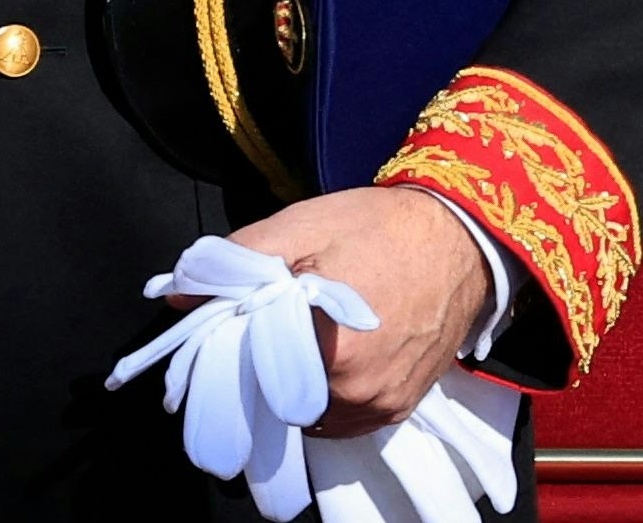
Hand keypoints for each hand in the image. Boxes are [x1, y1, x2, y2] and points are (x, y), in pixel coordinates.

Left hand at [210, 186, 489, 436]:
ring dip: (300, 387)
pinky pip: (346, 418)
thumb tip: (179, 292)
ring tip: (310, 342)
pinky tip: (335, 358)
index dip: (236, 352)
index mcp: (327, 351)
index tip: (238, 329)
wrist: (462, 235)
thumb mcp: (304, 225)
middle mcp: (356, 391)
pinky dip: (331, 396)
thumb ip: (239, 258)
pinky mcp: (401, 406)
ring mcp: (382, 404)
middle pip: (279, 398)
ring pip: (311, 414)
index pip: (249, 375)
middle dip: (268, 369)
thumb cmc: (382, 226)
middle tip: (278, 328)